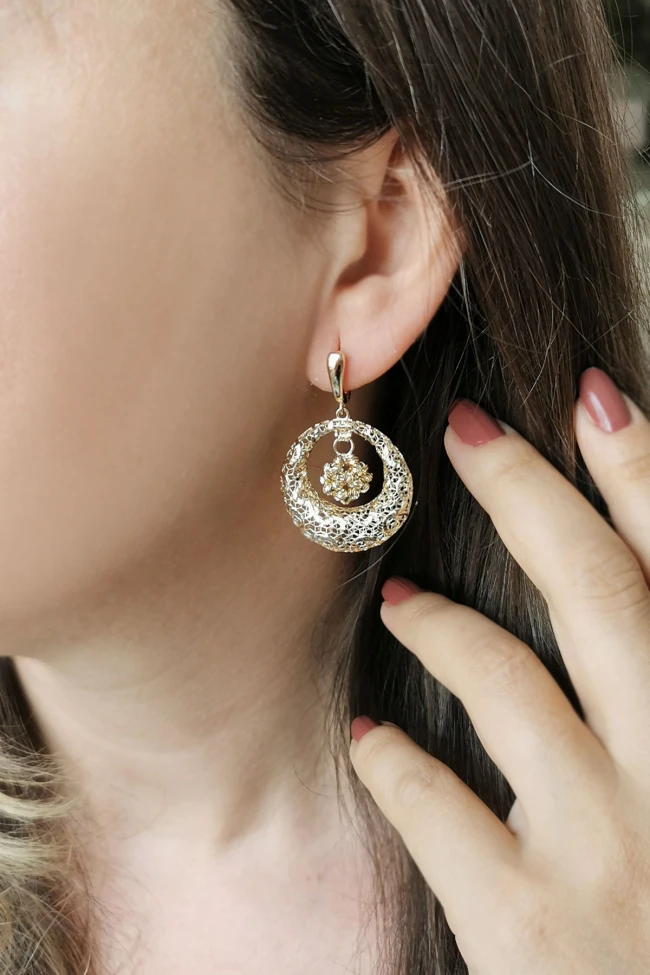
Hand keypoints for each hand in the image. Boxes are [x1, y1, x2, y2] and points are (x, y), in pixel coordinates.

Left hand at [349, 367, 649, 974]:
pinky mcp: (530, 925)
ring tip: (402, 597)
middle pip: (601, 594)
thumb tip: (618, 608)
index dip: (642, 472)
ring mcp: (607, 848)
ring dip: (445, 625)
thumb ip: (646, 690)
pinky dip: (395, 761)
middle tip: (471, 429)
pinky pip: (438, 807)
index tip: (592, 397)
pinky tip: (371, 735)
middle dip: (533, 493)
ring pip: (509, 683)